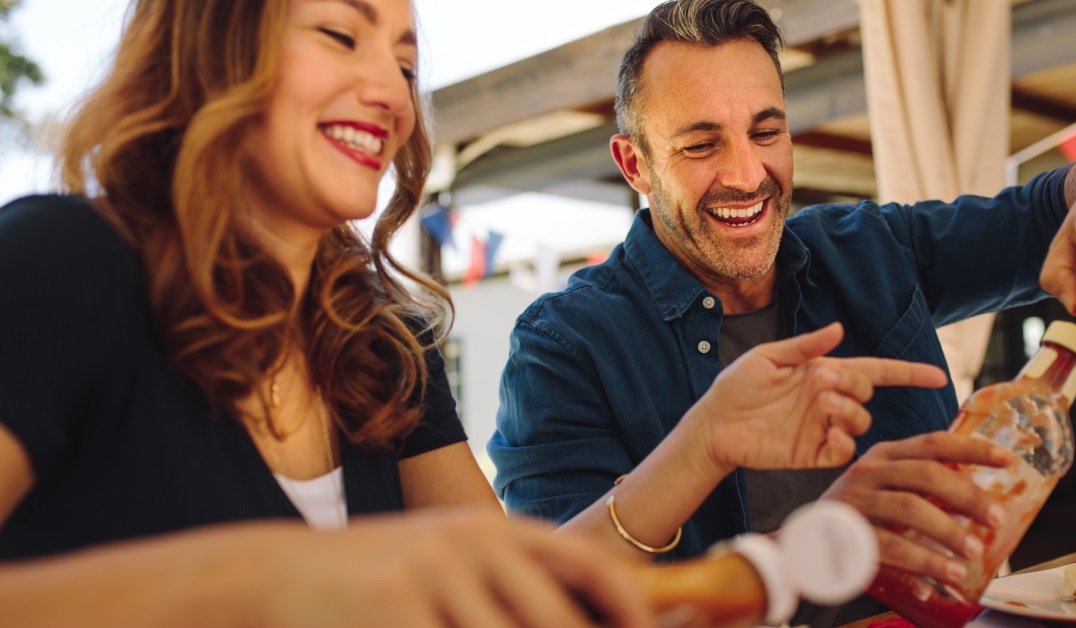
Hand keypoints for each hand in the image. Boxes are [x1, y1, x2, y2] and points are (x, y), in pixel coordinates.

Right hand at [263, 507, 652, 627]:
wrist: (282, 574)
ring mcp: (429, 575)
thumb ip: (516, 582)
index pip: (589, 563)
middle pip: (554, 620)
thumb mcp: (454, 559)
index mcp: (494, 529)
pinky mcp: (393, 610)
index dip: (630, 608)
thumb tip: (601, 606)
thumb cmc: (385, 575)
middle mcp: (470, 543)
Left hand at [689, 322, 947, 472]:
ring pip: (861, 422)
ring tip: (822, 400)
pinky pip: (843, 451)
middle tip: (822, 380)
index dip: (907, 374)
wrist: (713, 424)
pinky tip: (828, 432)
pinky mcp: (813, 454)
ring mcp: (823, 428)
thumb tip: (839, 329)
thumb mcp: (768, 358)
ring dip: (850, 409)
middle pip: (867, 392)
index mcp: (823, 373)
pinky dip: (844, 441)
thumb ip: (804, 346)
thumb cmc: (736, 387)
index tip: (938, 376)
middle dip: (853, 384)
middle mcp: (829, 400)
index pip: (875, 372)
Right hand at [822, 432, 1013, 585]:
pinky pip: (892, 546)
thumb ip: (921, 487)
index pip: (933, 443)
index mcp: (884, 455)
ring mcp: (856, 500)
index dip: (971, 448)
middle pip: (926, 474)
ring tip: (972, 553)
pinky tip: (943, 576)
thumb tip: (981, 502)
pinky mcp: (847, 531)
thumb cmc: (858, 514)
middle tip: (995, 518)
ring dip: (948, 532)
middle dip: (967, 496)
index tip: (1007, 459)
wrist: (805, 540)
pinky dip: (922, 563)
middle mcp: (869, 471)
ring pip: (911, 508)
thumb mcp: (885, 487)